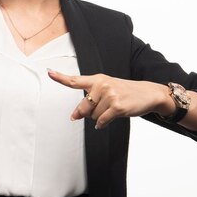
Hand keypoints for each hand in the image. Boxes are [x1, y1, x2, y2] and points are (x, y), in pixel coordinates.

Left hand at [47, 71, 169, 128]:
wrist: (148, 93)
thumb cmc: (124, 92)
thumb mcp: (107, 88)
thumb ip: (90, 98)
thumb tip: (75, 116)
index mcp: (97, 79)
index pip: (75, 80)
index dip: (60, 77)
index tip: (49, 72)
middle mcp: (102, 85)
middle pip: (83, 107)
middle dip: (87, 113)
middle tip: (100, 109)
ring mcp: (110, 95)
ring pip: (93, 116)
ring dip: (100, 117)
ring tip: (111, 109)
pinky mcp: (117, 106)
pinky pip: (102, 121)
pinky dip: (103, 124)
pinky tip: (109, 119)